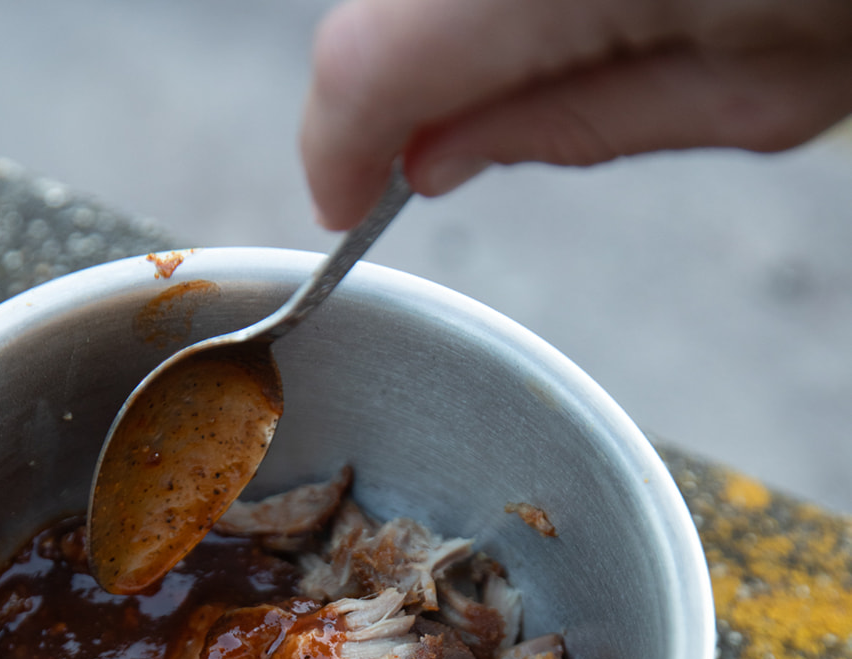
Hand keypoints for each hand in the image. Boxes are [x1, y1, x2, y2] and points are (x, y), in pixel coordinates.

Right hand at [302, 0, 851, 225]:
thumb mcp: (754, 93)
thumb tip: (435, 160)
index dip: (337, 150)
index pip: (365, 65)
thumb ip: (571, 126)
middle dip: (403, 83)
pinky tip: (585, 8)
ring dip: (458, 27)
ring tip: (573, 43)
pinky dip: (500, 1)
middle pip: (387, 9)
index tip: (348, 206)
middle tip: (452, 146)